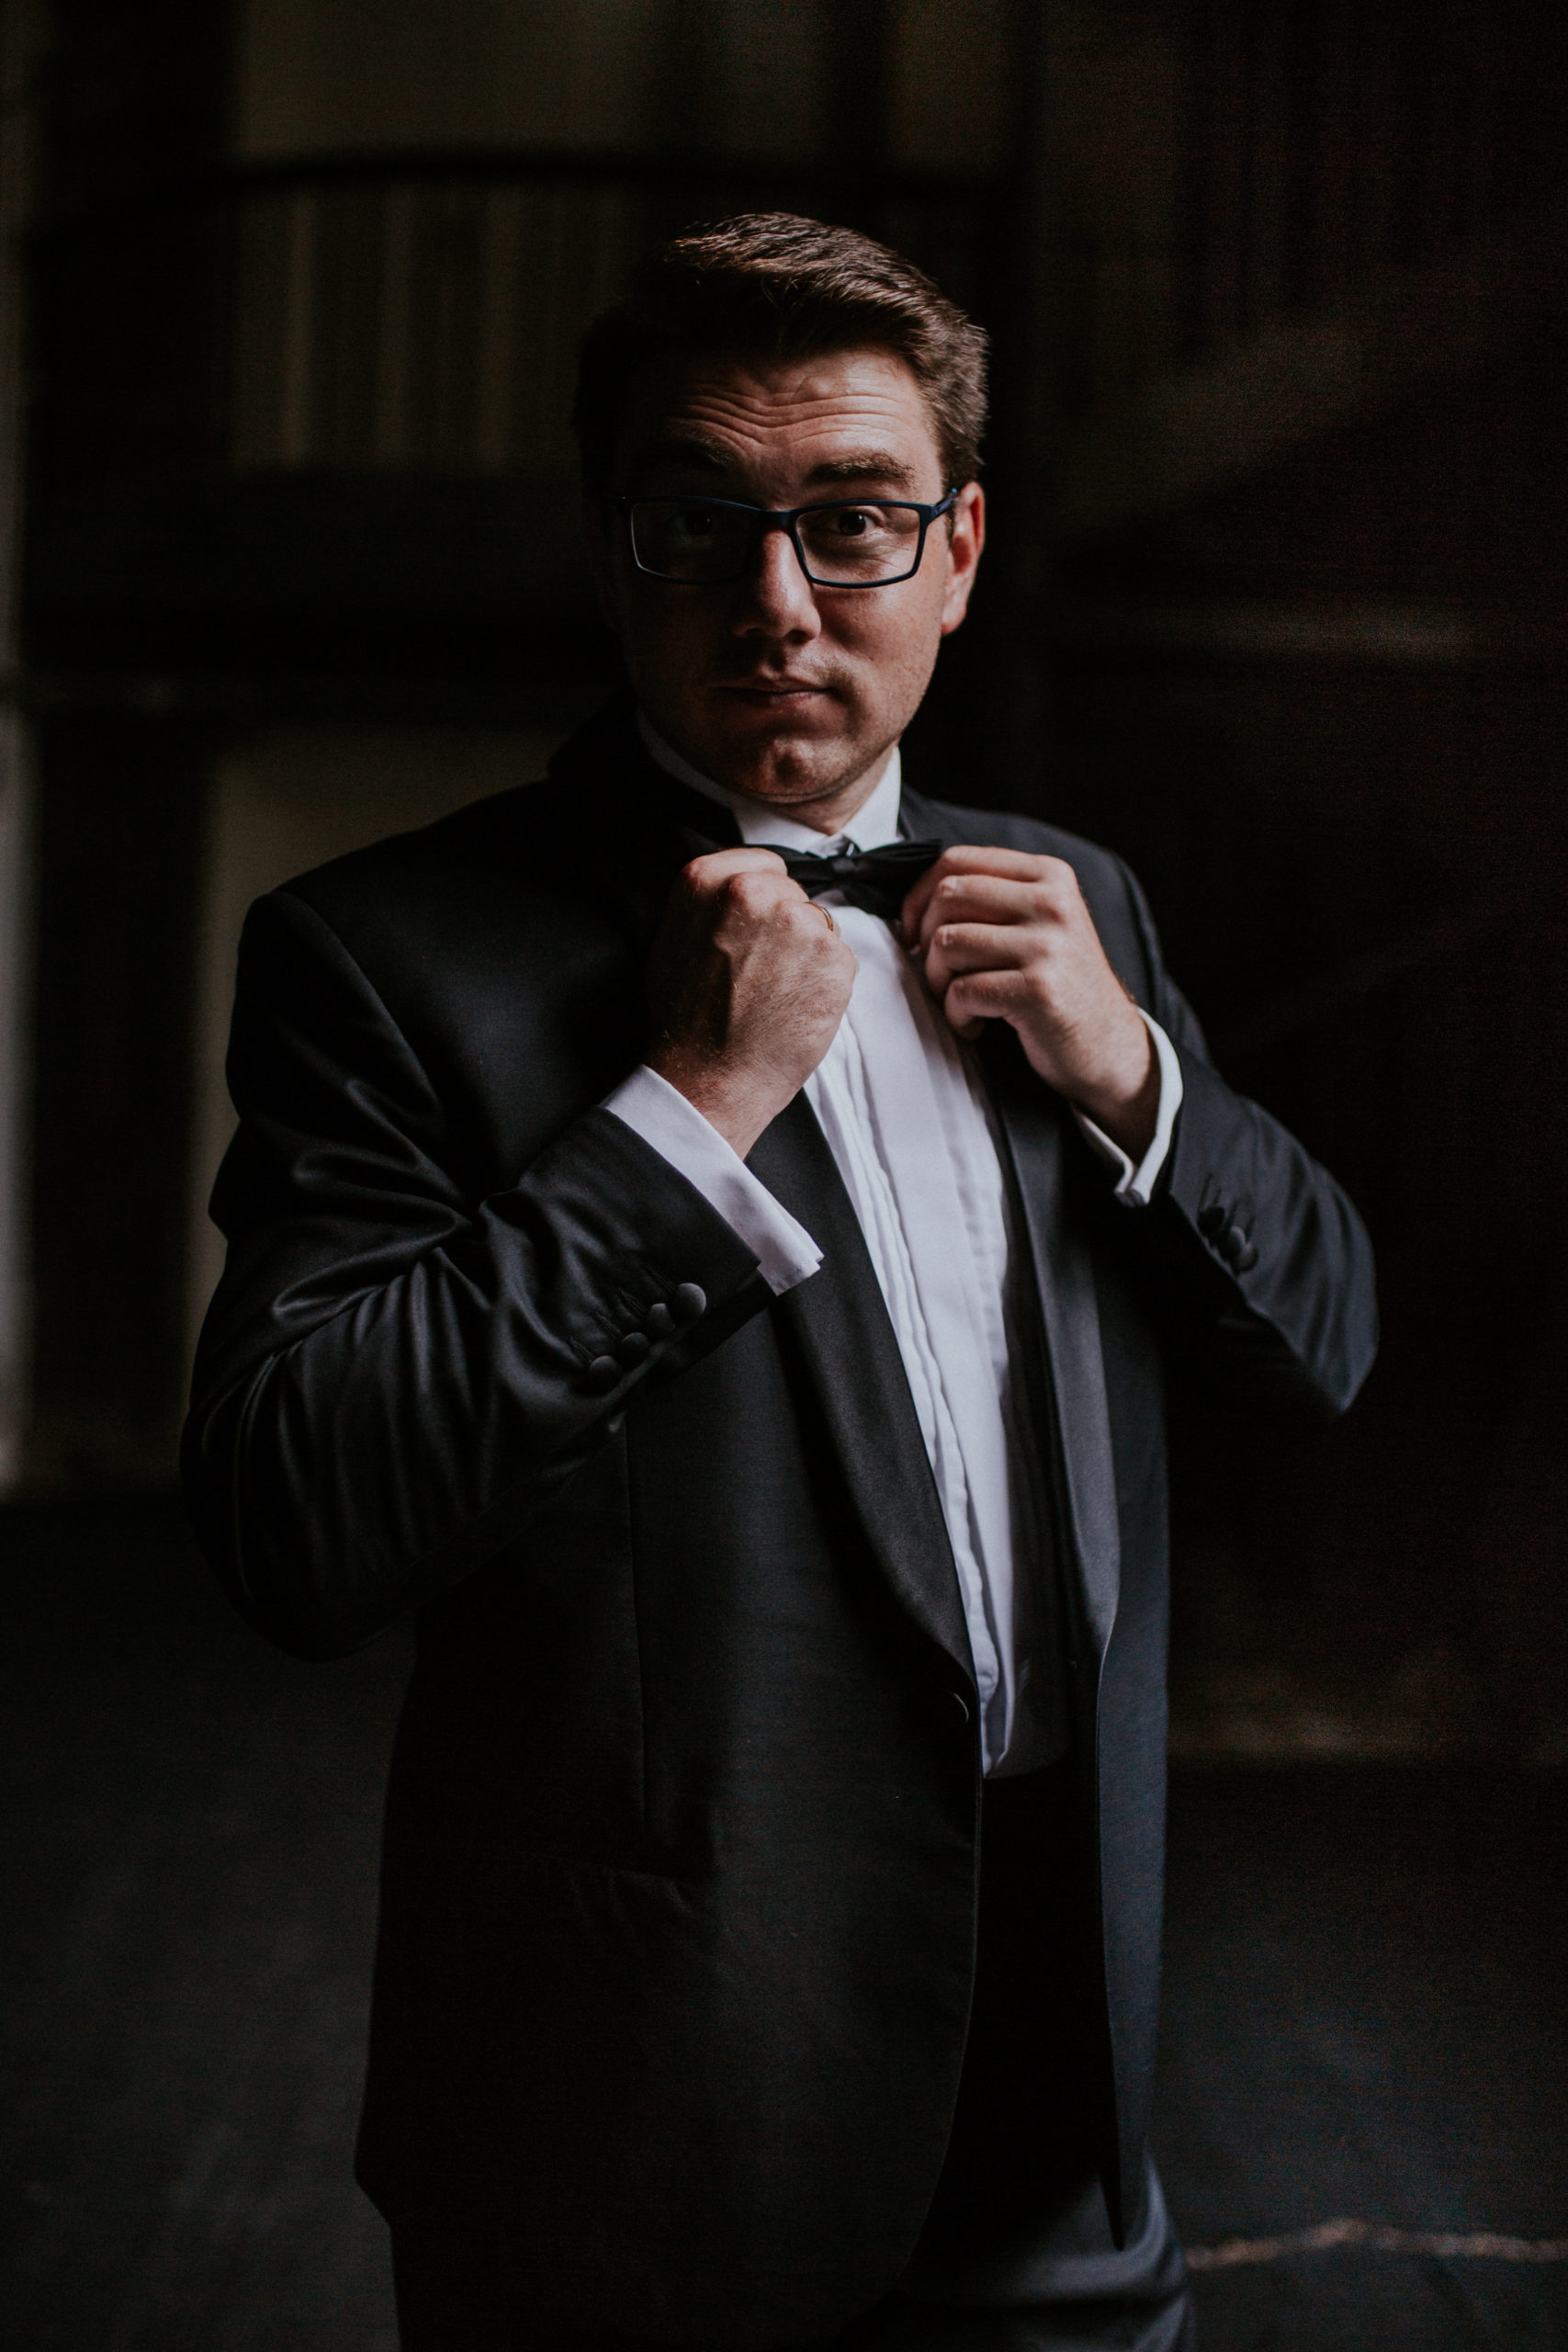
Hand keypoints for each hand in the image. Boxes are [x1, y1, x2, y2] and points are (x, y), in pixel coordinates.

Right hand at [648, 848, 857, 1157]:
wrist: (711, 1078)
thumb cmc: (688, 1020)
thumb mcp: (673, 940)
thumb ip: (707, 902)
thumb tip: (733, 886)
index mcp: (708, 879)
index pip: (763, 864)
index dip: (762, 897)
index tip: (753, 927)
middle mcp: (754, 892)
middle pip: (793, 892)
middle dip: (784, 924)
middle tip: (760, 969)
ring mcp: (799, 923)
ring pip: (818, 924)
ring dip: (806, 952)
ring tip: (774, 992)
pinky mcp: (834, 957)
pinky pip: (839, 957)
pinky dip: (826, 980)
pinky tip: (796, 1005)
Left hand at [901, 847, 1157, 1157]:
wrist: (1107, 1044)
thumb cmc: (1058, 984)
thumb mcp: (1039, 923)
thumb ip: (992, 897)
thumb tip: (915, 896)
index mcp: (1049, 875)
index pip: (957, 860)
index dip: (918, 895)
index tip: (913, 932)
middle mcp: (1052, 903)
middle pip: (947, 897)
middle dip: (924, 940)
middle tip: (938, 973)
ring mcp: (1048, 946)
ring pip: (947, 943)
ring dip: (937, 981)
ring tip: (958, 1001)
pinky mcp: (1038, 990)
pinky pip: (962, 991)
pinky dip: (955, 1015)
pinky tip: (974, 1026)